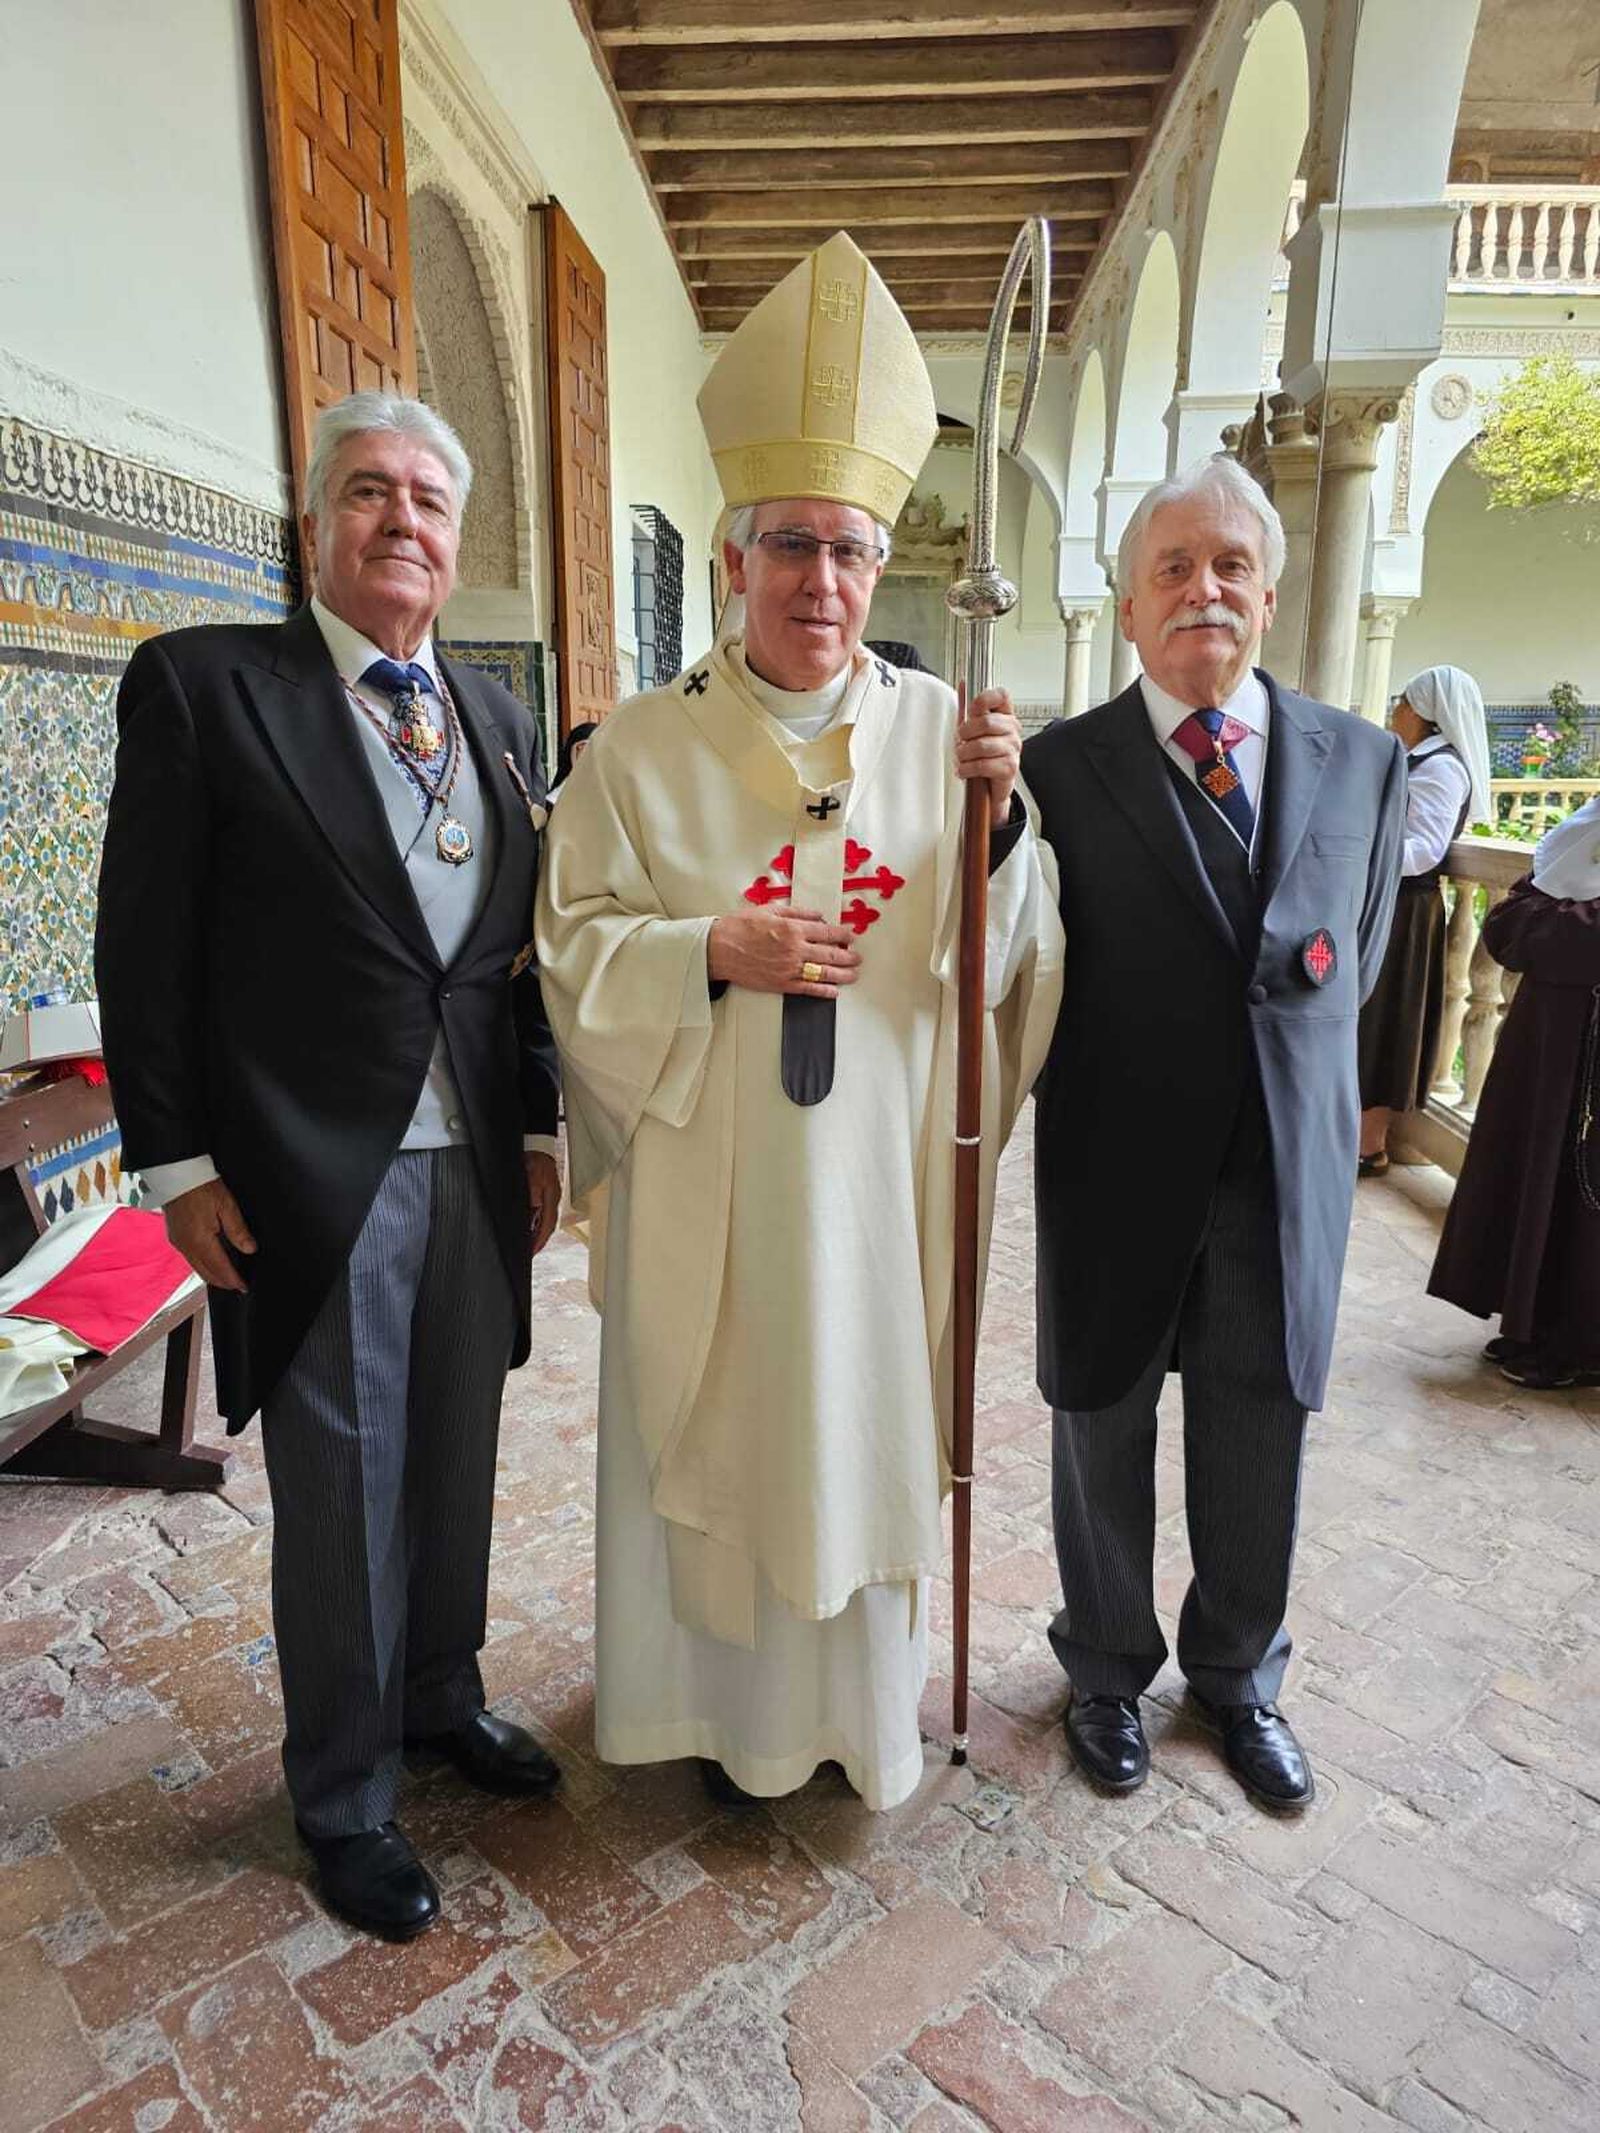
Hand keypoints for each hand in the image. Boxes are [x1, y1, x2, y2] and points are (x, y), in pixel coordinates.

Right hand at [164, 1178, 255, 1292]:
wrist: (176, 1172)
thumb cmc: (200, 1185)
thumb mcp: (226, 1205)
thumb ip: (238, 1230)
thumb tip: (249, 1249)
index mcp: (200, 1240)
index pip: (220, 1268)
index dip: (233, 1280)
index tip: (244, 1286)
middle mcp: (186, 1246)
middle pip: (206, 1273)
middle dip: (223, 1282)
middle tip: (238, 1285)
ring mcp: (178, 1242)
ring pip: (197, 1267)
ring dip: (212, 1274)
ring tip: (228, 1276)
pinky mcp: (174, 1236)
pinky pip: (190, 1258)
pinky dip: (203, 1264)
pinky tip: (212, 1261)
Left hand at [524, 1151, 561, 1257]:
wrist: (539, 1146)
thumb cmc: (536, 1158)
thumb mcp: (533, 1171)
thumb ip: (533, 1188)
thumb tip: (534, 1204)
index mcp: (552, 1198)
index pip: (547, 1225)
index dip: (539, 1240)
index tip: (531, 1252)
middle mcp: (552, 1200)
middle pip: (547, 1227)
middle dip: (539, 1242)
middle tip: (529, 1253)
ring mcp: (549, 1198)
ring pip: (544, 1222)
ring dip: (537, 1234)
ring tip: (528, 1245)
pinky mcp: (544, 1195)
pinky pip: (541, 1214)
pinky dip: (535, 1224)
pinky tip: (527, 1228)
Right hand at [707, 907, 862, 998]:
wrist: (720, 949)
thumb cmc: (741, 927)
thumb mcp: (770, 910)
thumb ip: (798, 912)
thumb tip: (819, 916)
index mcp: (793, 929)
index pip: (827, 933)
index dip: (843, 935)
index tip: (851, 936)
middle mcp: (794, 950)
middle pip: (830, 954)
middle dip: (848, 956)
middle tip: (858, 957)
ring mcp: (789, 969)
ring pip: (823, 973)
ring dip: (842, 975)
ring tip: (853, 974)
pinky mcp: (781, 984)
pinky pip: (808, 989)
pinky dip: (824, 991)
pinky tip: (834, 992)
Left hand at [956, 686, 1021, 826]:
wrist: (989, 787)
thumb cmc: (980, 756)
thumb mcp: (972, 730)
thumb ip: (968, 708)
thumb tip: (963, 683)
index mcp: (1005, 715)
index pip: (1002, 695)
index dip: (984, 699)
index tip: (971, 711)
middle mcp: (1012, 730)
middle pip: (987, 722)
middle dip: (966, 733)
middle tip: (960, 742)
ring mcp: (1014, 749)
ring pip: (982, 745)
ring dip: (964, 754)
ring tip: (961, 758)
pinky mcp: (1010, 768)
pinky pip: (984, 764)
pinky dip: (968, 768)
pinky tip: (964, 770)